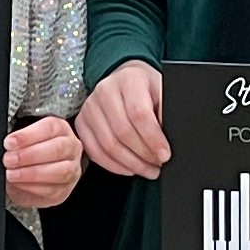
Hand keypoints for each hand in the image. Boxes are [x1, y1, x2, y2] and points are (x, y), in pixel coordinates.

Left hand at [5, 116, 83, 210]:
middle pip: (57, 149)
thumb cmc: (28, 155)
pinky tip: (19, 184)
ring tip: (12, 174)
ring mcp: (72, 169)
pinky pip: (52, 190)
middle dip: (29, 155)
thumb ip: (17, 141)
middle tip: (9, 160)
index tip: (9, 142)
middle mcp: (71, 147)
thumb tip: (7, 145)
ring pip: (59, 171)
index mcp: (60, 129)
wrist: (30, 179)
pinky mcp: (64, 190)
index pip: (49, 127)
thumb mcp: (23, 141)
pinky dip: (32, 187)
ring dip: (31, 173)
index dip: (28, 135)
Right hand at [77, 60, 167, 180]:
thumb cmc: (147, 89)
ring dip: (130, 164)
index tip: (165, 155)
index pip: (139, 114)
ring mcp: (90, 107)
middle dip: (143, 155)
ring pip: (108, 145)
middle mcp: (105, 90)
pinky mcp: (81, 122)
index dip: (153, 139)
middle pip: (123, 132)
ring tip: (147, 169)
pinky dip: (113, 165)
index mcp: (129, 79)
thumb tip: (168, 143)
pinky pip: (94, 151)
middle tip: (158, 165)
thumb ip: (165, 114)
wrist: (126, 80)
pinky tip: (129, 168)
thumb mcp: (163, 93)